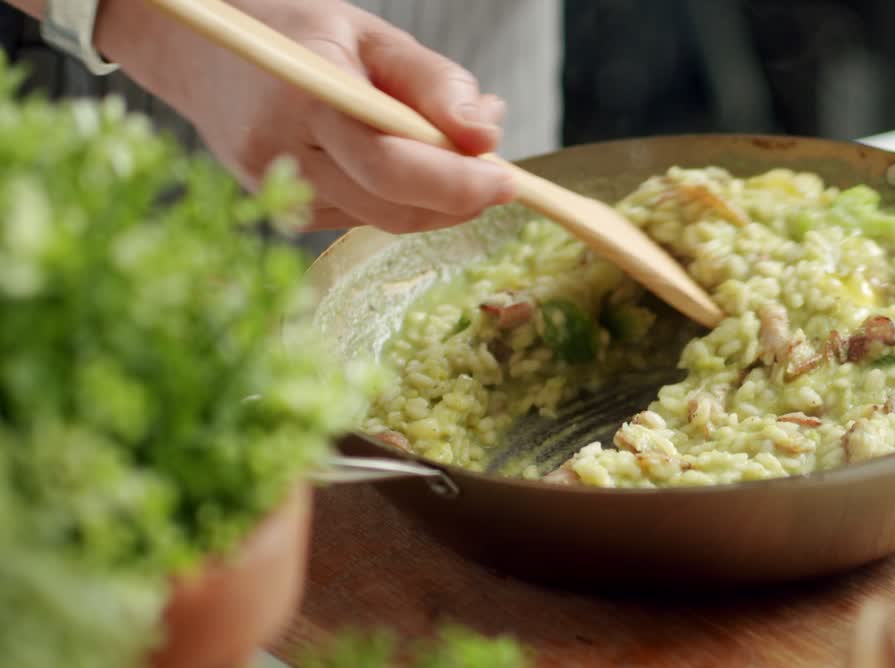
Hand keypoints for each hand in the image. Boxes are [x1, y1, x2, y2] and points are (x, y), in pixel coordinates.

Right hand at [92, 0, 516, 232]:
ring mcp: (278, 190)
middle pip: (394, 206)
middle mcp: (286, 152)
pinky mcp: (283, 211)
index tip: (509, 179)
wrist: (196, 51)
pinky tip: (396, 161)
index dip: (458, 183)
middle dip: (460, 199)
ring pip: (383, 219)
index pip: (393, 164)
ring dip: (436, 202)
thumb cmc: (295, 32)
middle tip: (499, 176)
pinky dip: (397, 199)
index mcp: (308, 95)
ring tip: (452, 156)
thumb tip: (488, 136)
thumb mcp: (370, 34)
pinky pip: (360, 217)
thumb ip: (433, 83)